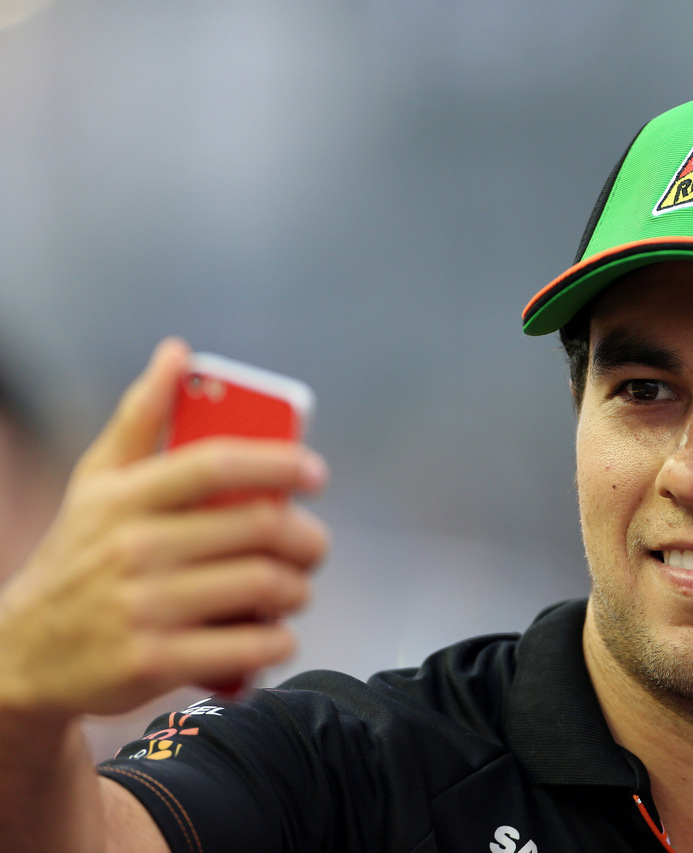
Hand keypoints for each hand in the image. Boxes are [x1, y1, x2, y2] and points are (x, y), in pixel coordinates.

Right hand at [0, 338, 328, 719]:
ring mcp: (143, 608)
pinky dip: (278, 642)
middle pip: (258, 529)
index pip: (216, 464)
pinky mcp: (153, 663)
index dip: (279, 462)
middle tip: (313, 547)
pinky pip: (247, 648)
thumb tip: (177, 352)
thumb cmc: (79, 555)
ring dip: (299, 589)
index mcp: (126, 497)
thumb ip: (142, 417)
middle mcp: (133, 549)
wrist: (23, 654)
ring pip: (263, 586)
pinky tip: (277, 635)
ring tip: (296, 588)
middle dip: (307, 539)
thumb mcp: (97, 482)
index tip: (314, 474)